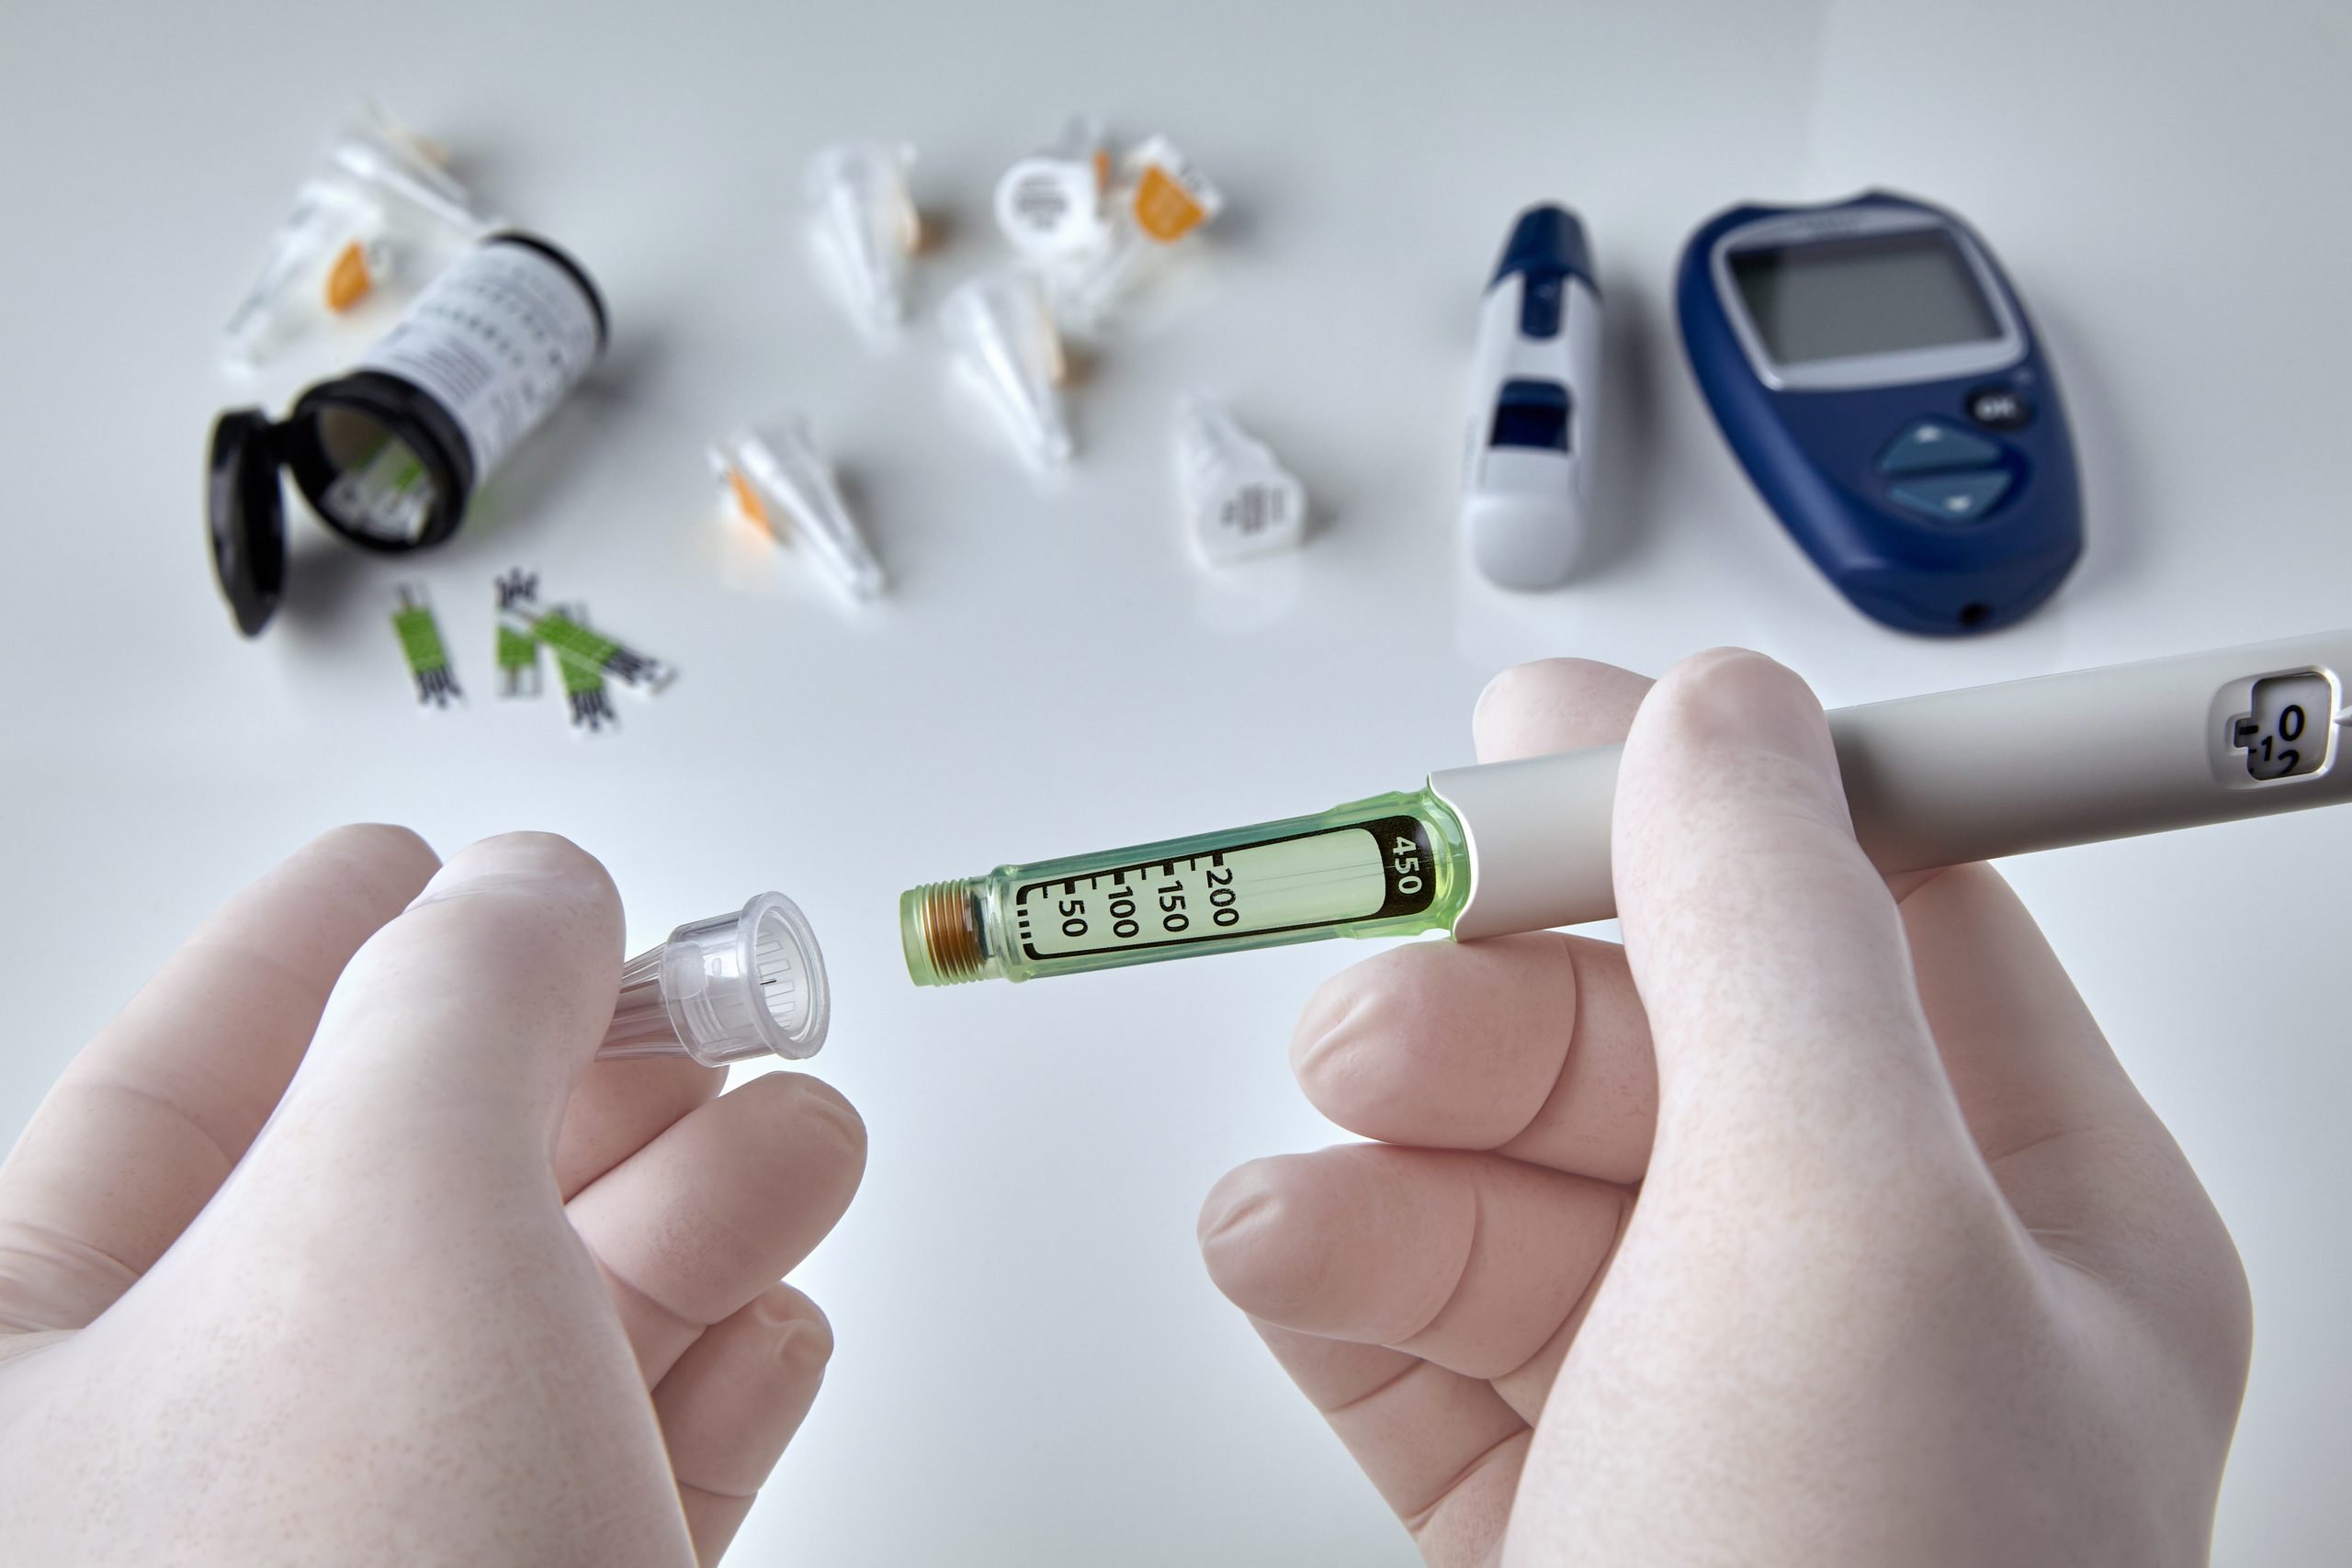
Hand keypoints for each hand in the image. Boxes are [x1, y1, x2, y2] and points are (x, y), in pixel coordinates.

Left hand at [0, 829, 864, 1565]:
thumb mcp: (387, 1214)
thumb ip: (461, 1001)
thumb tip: (533, 890)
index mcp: (23, 1363)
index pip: (166, 1091)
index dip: (313, 947)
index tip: (413, 861)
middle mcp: (177, 1474)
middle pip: (398, 1200)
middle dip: (582, 1078)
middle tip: (691, 994)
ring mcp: (362, 1563)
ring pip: (538, 1337)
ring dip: (699, 1215)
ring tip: (799, 1139)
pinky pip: (616, 1465)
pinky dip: (713, 1382)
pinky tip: (770, 1324)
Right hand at [1199, 652, 2250, 1564]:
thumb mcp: (1842, 1228)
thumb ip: (1771, 931)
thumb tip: (1711, 716)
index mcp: (2025, 1216)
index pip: (1867, 909)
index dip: (1698, 800)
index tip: (1535, 737)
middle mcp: (1861, 1295)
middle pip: (1646, 1032)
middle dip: (1490, 999)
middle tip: (1378, 993)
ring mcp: (1686, 1393)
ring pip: (1500, 1162)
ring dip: (1383, 1140)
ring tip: (1317, 1177)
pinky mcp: (1537, 1488)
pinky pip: (1411, 1306)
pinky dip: (1331, 1264)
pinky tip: (1288, 1258)